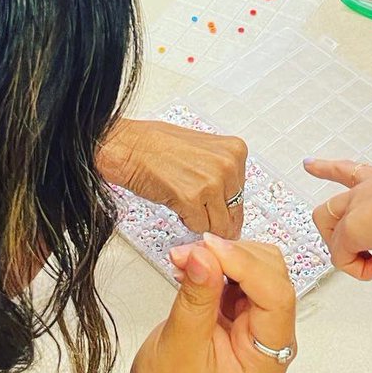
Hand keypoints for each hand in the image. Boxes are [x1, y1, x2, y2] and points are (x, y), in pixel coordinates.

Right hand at [98, 119, 246, 237]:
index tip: (216, 208)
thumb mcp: (204, 150)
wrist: (129, 147)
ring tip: (185, 203)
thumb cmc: (157, 145)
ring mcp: (212, 183)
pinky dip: (188, 222)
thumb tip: (230, 199)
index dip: (226, 205)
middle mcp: (228, 165)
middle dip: (216, 217)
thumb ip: (222, 171)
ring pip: (219, 224)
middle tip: (199, 211)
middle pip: (234, 212)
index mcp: (235, 151)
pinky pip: (199, 227)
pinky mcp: (192, 199)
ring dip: (202, 221)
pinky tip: (177, 204)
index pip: (242, 194)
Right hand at [121, 236, 295, 372]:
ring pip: (258, 270)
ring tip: (185, 260)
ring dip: (223, 257)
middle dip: (232, 256)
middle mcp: (272, 338)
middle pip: (272, 277)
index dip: (246, 266)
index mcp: (267, 357)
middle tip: (189, 252)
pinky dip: (217, 265)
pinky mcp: (242, 313)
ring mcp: (258, 324)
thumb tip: (204, 255)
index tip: (209, 248)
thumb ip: (196, 298)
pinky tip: (191, 268)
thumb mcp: (179, 345)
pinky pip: (239, 277)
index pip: (276, 297)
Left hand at [305, 155, 371, 279]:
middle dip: (328, 224)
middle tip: (323, 237)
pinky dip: (363, 270)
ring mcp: (355, 208)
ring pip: (329, 231)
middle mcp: (367, 189)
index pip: (356, 172)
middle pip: (331, 206)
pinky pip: (343, 260)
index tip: (310, 164)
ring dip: (349, 253)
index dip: (331, 169)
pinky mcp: (351, 230)